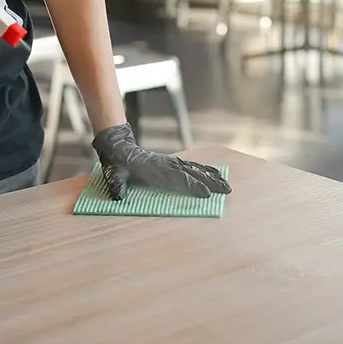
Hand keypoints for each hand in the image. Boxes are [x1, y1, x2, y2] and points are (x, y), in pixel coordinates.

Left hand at [92, 123, 231, 199]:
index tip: (206, 193)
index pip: (178, 178)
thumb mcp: (115, 174)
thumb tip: (118, 195)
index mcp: (157, 169)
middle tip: (226, 190)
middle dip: (210, 182)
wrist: (121, 148)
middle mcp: (168, 165)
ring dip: (212, 177)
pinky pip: (193, 167)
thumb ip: (118, 184)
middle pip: (193, 174)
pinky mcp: (174, 163)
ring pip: (196, 169)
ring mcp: (173, 163)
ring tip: (227, 185)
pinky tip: (217, 175)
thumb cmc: (119, 164)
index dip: (192, 186)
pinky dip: (207, 170)